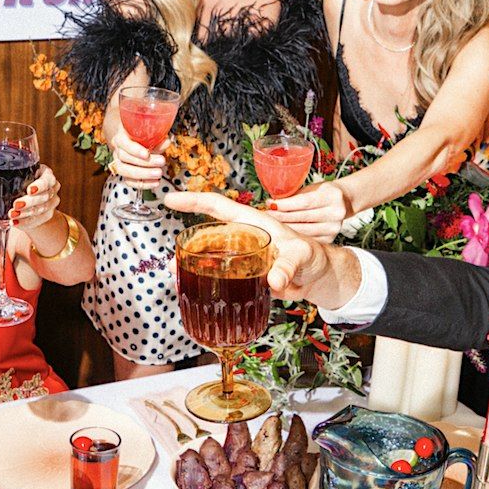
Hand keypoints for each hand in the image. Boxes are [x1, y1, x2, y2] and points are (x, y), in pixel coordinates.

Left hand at [9, 164, 60, 231]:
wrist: (31, 200)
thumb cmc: (20, 183)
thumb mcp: (18, 176)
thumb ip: (8, 174)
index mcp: (46, 175)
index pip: (47, 180)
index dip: (40, 185)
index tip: (29, 190)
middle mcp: (52, 189)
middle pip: (44, 196)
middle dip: (29, 202)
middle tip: (16, 205)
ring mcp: (51, 203)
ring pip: (41, 210)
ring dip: (25, 214)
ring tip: (12, 215)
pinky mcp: (47, 215)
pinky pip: (37, 221)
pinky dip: (25, 223)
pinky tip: (15, 223)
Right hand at [109, 122, 168, 184]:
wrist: (137, 144)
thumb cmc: (144, 138)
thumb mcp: (150, 136)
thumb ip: (157, 140)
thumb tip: (166, 142)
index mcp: (121, 138)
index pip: (124, 143)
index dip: (135, 150)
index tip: (147, 154)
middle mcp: (117, 151)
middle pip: (125, 158)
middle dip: (144, 162)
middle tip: (161, 162)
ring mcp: (119, 164)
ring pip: (125, 171)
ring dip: (144, 174)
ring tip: (159, 173)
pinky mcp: (124, 176)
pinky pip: (130, 182)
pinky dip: (144, 184)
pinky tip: (156, 182)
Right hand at [164, 191, 360, 309]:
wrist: (318, 276)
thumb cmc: (313, 256)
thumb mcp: (302, 256)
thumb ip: (288, 265)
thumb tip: (274, 281)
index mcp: (252, 222)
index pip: (217, 206)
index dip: (193, 200)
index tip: (170, 198)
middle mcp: (243, 237)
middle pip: (208, 235)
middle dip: (188, 245)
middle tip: (172, 262)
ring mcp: (242, 256)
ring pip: (211, 257)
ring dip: (194, 266)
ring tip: (179, 277)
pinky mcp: (245, 274)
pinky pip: (221, 276)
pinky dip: (207, 281)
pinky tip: (197, 290)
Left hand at [268, 180, 347, 241]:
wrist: (344, 201)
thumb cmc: (323, 193)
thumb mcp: (312, 188)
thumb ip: (295, 196)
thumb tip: (272, 203)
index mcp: (332, 195)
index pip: (304, 202)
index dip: (285, 204)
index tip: (270, 204)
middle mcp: (336, 212)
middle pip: (302, 217)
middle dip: (281, 216)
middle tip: (266, 215)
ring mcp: (334, 227)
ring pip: (303, 230)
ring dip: (285, 227)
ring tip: (272, 223)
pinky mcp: (330, 238)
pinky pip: (308, 238)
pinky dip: (294, 235)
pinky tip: (285, 231)